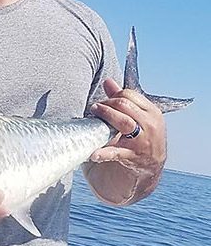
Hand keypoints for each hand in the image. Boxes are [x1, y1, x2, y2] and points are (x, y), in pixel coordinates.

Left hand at [87, 78, 166, 203]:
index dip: (113, 96)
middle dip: (106, 105)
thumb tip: (108, 82)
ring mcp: (142, 141)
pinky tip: (93, 153)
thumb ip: (123, 99)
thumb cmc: (142, 135)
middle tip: (95, 108)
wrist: (150, 164)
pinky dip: (103, 152)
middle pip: (124, 106)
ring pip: (123, 123)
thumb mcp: (138, 116)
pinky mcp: (131, 156)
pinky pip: (115, 152)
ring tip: (93, 118)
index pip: (129, 95)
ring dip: (106, 117)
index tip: (104, 101)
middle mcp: (149, 125)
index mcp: (151, 112)